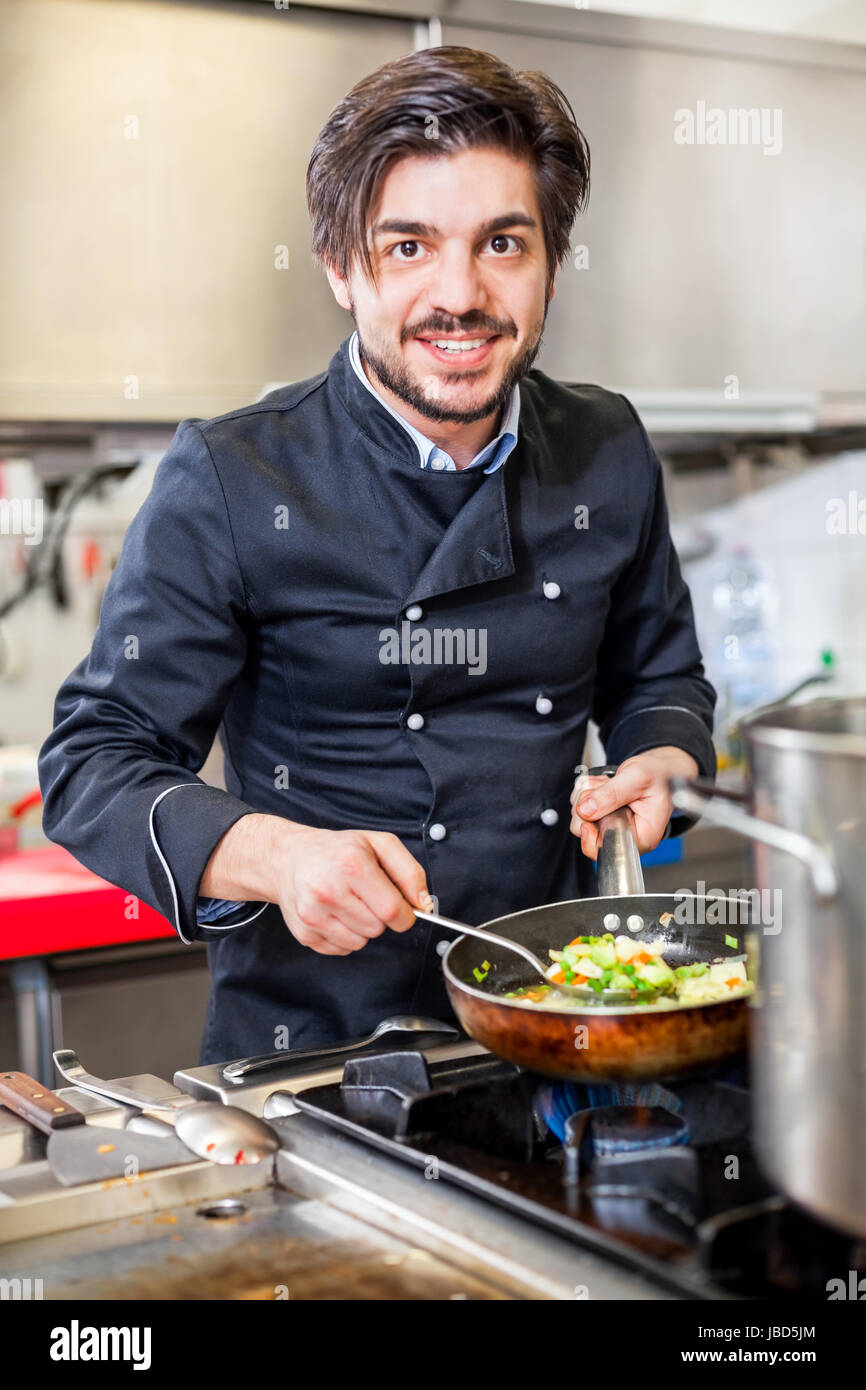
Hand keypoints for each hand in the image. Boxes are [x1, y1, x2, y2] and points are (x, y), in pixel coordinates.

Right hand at [274, 826, 428, 955]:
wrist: (288, 857)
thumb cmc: (337, 850)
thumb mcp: (379, 844)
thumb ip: (409, 871)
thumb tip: (423, 903)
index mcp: (351, 865)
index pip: (392, 910)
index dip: (405, 914)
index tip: (401, 908)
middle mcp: (328, 889)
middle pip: (377, 929)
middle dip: (379, 916)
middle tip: (365, 896)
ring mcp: (312, 914)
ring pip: (360, 943)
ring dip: (361, 927)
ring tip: (348, 903)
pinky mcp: (304, 933)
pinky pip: (342, 949)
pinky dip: (344, 936)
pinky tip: (334, 913)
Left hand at [569, 747, 698, 860]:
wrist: (660, 768)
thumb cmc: (659, 775)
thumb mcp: (638, 778)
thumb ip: (612, 794)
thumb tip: (586, 810)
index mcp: (641, 836)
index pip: (606, 850)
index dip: (590, 834)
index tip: (588, 812)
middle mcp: (624, 834)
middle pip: (584, 830)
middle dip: (587, 804)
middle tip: (606, 787)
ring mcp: (609, 824)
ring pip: (579, 814)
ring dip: (587, 793)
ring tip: (608, 783)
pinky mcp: (600, 814)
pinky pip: (579, 803)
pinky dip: (586, 788)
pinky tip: (603, 783)